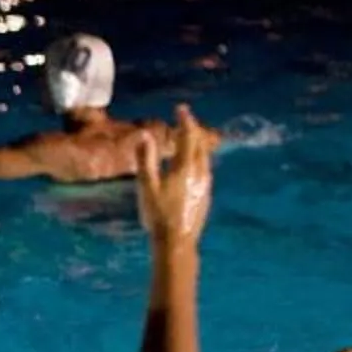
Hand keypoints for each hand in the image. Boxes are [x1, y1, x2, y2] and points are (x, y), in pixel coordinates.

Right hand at [133, 105, 214, 250]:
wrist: (177, 243)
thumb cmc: (158, 215)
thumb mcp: (147, 186)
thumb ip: (146, 160)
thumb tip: (145, 135)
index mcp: (184, 167)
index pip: (188, 136)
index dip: (185, 120)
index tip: (181, 108)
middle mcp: (199, 173)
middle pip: (200, 145)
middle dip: (193, 130)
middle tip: (184, 121)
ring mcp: (205, 185)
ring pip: (205, 157)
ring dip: (198, 145)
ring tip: (189, 140)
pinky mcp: (206, 196)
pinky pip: (205, 169)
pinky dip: (199, 159)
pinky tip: (193, 166)